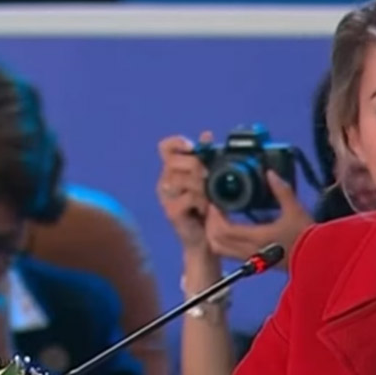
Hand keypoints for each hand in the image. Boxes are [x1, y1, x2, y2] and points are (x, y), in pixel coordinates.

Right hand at [156, 133, 213, 253]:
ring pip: (182, 178)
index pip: (166, 147)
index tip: (193, 146)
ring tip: (210, 196)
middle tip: (209, 177)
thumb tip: (206, 134)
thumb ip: (206, 158)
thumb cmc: (207, 209)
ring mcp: (166, 197)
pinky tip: (207, 207)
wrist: (205, 240)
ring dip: (201, 185)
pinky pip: (189, 197)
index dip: (178, 142)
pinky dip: (202, 200)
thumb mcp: (209, 180)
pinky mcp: (171, 211)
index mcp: (172, 170)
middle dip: (196, 165)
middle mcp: (165, 181)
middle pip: (174, 160)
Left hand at [205, 171, 312, 269]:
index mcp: (257, 237)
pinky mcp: (254, 262)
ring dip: (214, 234)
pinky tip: (229, 229)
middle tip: (214, 209)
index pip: (224, 229)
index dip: (214, 216)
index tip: (215, 202)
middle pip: (216, 241)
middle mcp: (249, 250)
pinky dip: (222, 241)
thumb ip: (281, 190)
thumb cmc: (306, 236)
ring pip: (220, 249)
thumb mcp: (295, 209)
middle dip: (210, 224)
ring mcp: (250, 258)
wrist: (316, 259)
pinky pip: (229, 253)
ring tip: (219, 219)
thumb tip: (270, 174)